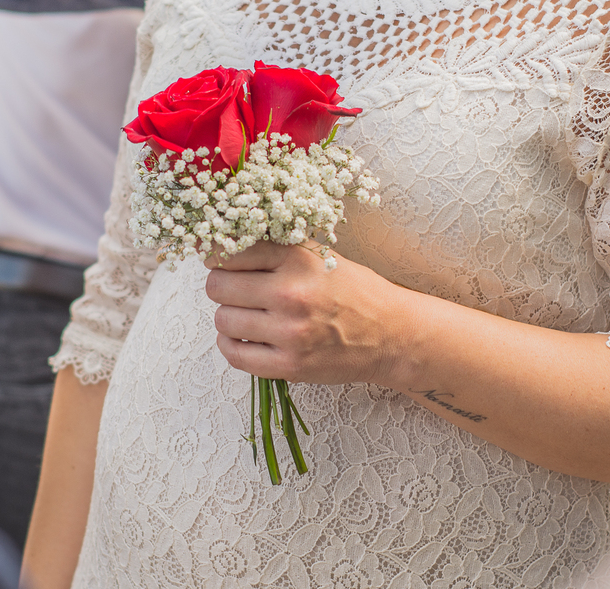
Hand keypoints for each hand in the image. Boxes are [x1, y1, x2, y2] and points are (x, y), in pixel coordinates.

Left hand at [204, 241, 407, 386]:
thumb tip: (226, 243)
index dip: (220, 255)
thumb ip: (277, 249)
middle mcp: (292, 294)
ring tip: (246, 313)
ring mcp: (290, 333)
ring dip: (228, 316)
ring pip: (223, 320)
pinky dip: (231, 345)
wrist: (392, 334)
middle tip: (233, 288)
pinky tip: (243, 337)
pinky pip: (235, 356)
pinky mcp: (290, 366)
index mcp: (299, 260)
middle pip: (218, 286)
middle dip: (221, 285)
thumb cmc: (355, 291)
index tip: (220, 259)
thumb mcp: (321, 256)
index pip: (232, 252)